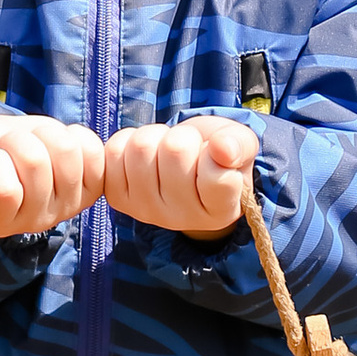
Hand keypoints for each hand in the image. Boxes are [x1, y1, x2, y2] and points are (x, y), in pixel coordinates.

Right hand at [0, 114, 105, 238]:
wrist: (6, 148)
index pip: (3, 189)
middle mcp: (36, 221)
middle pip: (35, 162)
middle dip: (15, 139)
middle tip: (6, 145)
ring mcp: (68, 205)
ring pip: (65, 149)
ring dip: (42, 132)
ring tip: (30, 141)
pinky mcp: (92, 186)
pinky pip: (92, 149)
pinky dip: (72, 133)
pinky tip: (54, 144)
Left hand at [100, 116, 258, 236]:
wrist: (184, 167)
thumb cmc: (217, 155)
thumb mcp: (240, 145)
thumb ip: (239, 145)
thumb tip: (223, 148)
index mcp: (219, 212)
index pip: (217, 176)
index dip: (217, 150)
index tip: (216, 154)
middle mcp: (181, 219)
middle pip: (175, 151)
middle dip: (183, 136)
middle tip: (189, 148)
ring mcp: (146, 211)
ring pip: (142, 147)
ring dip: (156, 136)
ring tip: (166, 149)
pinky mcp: (118, 197)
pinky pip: (115, 150)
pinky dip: (129, 139)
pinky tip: (145, 153)